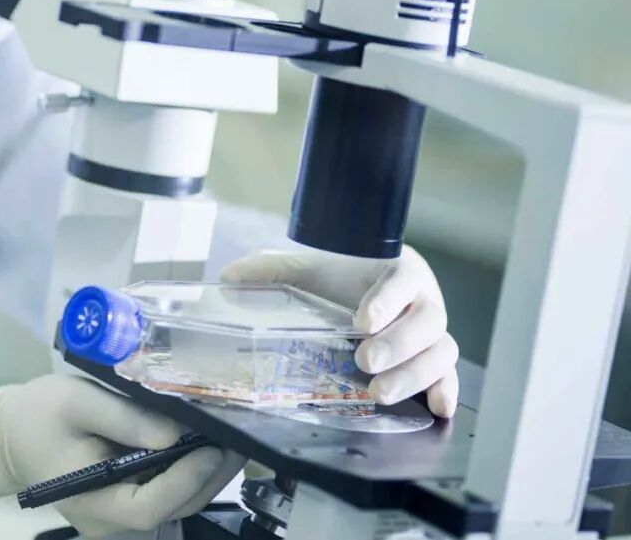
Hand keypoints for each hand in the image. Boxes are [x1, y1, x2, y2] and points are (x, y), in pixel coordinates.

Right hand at [0, 376, 243, 536]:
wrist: (11, 434)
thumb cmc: (39, 416)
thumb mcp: (77, 403)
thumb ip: (126, 418)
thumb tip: (176, 432)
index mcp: (93, 502)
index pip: (150, 506)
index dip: (185, 481)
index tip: (211, 449)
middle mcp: (111, 520)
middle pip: (173, 508)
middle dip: (209, 476)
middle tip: (237, 439)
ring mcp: (120, 513)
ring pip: (176, 503)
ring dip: (206, 473)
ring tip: (230, 437)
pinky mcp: (128, 498)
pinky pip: (166, 490)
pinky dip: (189, 469)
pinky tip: (204, 441)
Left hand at [221, 246, 458, 417]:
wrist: (363, 290)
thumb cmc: (343, 278)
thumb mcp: (309, 270)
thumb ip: (271, 270)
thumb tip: (229, 277)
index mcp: (398, 271)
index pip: (401, 280)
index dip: (387, 300)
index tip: (363, 321)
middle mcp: (423, 300)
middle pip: (428, 321)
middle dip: (398, 344)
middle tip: (364, 361)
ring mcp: (431, 333)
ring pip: (440, 351)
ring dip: (414, 374)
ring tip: (379, 392)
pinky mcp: (435, 361)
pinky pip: (448, 375)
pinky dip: (447, 390)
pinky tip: (436, 407)